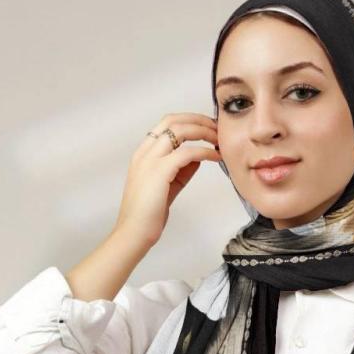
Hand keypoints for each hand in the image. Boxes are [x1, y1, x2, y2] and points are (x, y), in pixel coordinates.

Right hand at [113, 112, 222, 248]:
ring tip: (220, 140)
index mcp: (143, 153)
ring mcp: (150, 160)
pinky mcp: (159, 172)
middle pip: (173, 120)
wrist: (133, 233)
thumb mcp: (167, 186)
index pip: (166, 124)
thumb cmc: (148, 215)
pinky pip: (187, 153)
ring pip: (180, 130)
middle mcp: (145, 152)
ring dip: (204, 131)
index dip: (190, 121)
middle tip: (217, 128)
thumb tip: (198, 157)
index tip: (208, 127)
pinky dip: (205, 151)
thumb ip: (181, 170)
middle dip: (198, 120)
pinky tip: (216, 156)